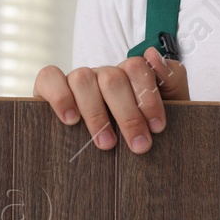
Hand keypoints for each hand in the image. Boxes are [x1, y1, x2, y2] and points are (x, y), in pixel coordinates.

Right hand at [32, 48, 188, 152]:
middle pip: (112, 78)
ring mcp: (76, 81)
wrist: (112, 165)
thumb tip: (152, 54)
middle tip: (139, 146)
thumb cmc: (141, 135)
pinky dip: (60, 96)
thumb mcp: (166, 110)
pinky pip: (49, 78)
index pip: (137, 69)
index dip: (147, 98)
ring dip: (96, 113)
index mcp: (128, 75)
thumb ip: (171, 80)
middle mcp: (102, 74)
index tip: (157, 128)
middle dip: (128, 115)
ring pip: (82, 78)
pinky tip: (71, 121)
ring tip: (106, 144)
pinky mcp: (49, 90)